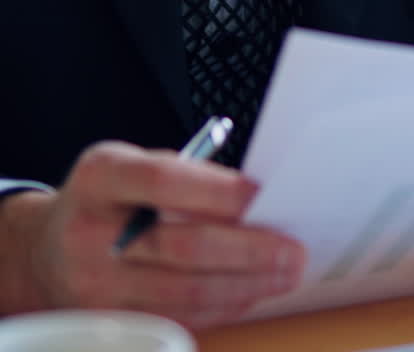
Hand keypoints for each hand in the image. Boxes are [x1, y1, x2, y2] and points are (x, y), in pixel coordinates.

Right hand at [0, 141, 304, 329]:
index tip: (263, 196)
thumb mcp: (131, 164)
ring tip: (283, 274)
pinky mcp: (110, 325)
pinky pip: (177, 319)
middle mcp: (92, 233)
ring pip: (184, 294)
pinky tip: (249, 293)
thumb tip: (253, 197)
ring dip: (244, 286)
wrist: (46, 251)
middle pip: (181, 247)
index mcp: (102, 177)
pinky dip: (221, 306)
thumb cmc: (107, 200)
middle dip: (247, 251)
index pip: (166, 181)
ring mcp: (96, 286)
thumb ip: (184, 175)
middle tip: (291, 250)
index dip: (218, 191)